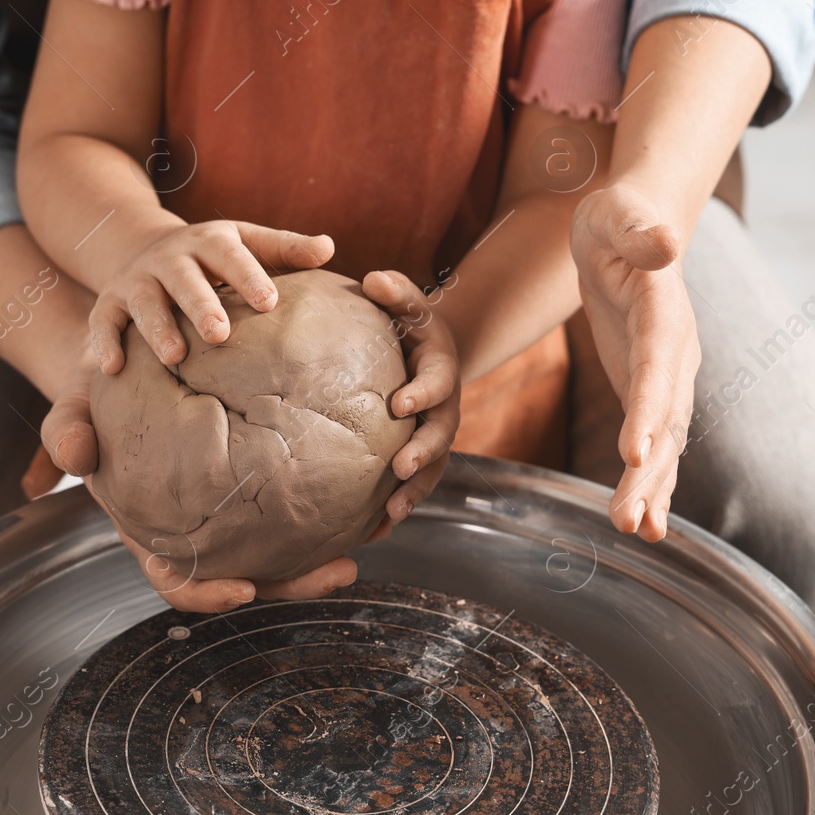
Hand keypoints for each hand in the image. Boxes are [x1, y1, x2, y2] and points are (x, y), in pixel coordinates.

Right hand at [33, 320, 357, 611]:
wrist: (125, 373)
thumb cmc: (95, 403)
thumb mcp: (72, 413)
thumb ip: (66, 433)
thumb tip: (71, 454)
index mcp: (152, 532)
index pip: (177, 584)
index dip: (209, 596)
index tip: (244, 591)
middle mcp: (198, 532)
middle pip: (250, 577)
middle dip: (296, 584)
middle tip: (343, 569)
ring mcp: (232, 511)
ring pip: (283, 547)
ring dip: (327, 551)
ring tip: (373, 533)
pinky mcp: (259, 481)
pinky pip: (297, 502)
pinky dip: (330, 505)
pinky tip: (369, 490)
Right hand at [90, 220, 333, 372]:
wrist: (143, 246)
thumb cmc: (212, 255)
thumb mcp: (245, 242)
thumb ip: (286, 249)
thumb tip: (329, 248)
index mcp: (209, 243)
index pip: (232, 257)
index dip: (248, 277)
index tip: (269, 303)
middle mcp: (170, 260)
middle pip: (185, 280)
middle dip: (201, 305)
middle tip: (220, 334)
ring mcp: (137, 281)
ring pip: (145, 303)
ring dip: (157, 328)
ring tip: (175, 357)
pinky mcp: (110, 302)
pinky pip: (104, 321)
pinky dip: (105, 342)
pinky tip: (114, 368)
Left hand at [361, 270, 460, 540]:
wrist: (427, 353)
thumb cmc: (408, 323)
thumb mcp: (407, 301)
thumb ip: (395, 289)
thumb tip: (373, 279)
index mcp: (441, 372)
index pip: (438, 384)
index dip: (423, 395)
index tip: (400, 406)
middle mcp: (444, 411)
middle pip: (441, 437)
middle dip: (422, 455)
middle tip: (399, 470)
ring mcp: (434, 439)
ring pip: (432, 473)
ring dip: (413, 494)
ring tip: (389, 516)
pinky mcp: (419, 460)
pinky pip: (411, 490)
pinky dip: (395, 512)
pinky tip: (370, 535)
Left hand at [571, 185, 699, 541]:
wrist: (633, 227)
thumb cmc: (617, 218)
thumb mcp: (616, 213)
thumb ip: (638, 228)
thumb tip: (665, 239)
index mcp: (664, 315)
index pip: (657, 368)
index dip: (648, 411)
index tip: (633, 453)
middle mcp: (676, 354)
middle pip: (665, 420)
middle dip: (648, 473)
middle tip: (627, 520)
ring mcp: (667, 376)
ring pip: (664, 442)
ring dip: (651, 489)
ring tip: (636, 531)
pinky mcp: (650, 390)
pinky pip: (654, 443)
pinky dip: (650, 482)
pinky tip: (644, 523)